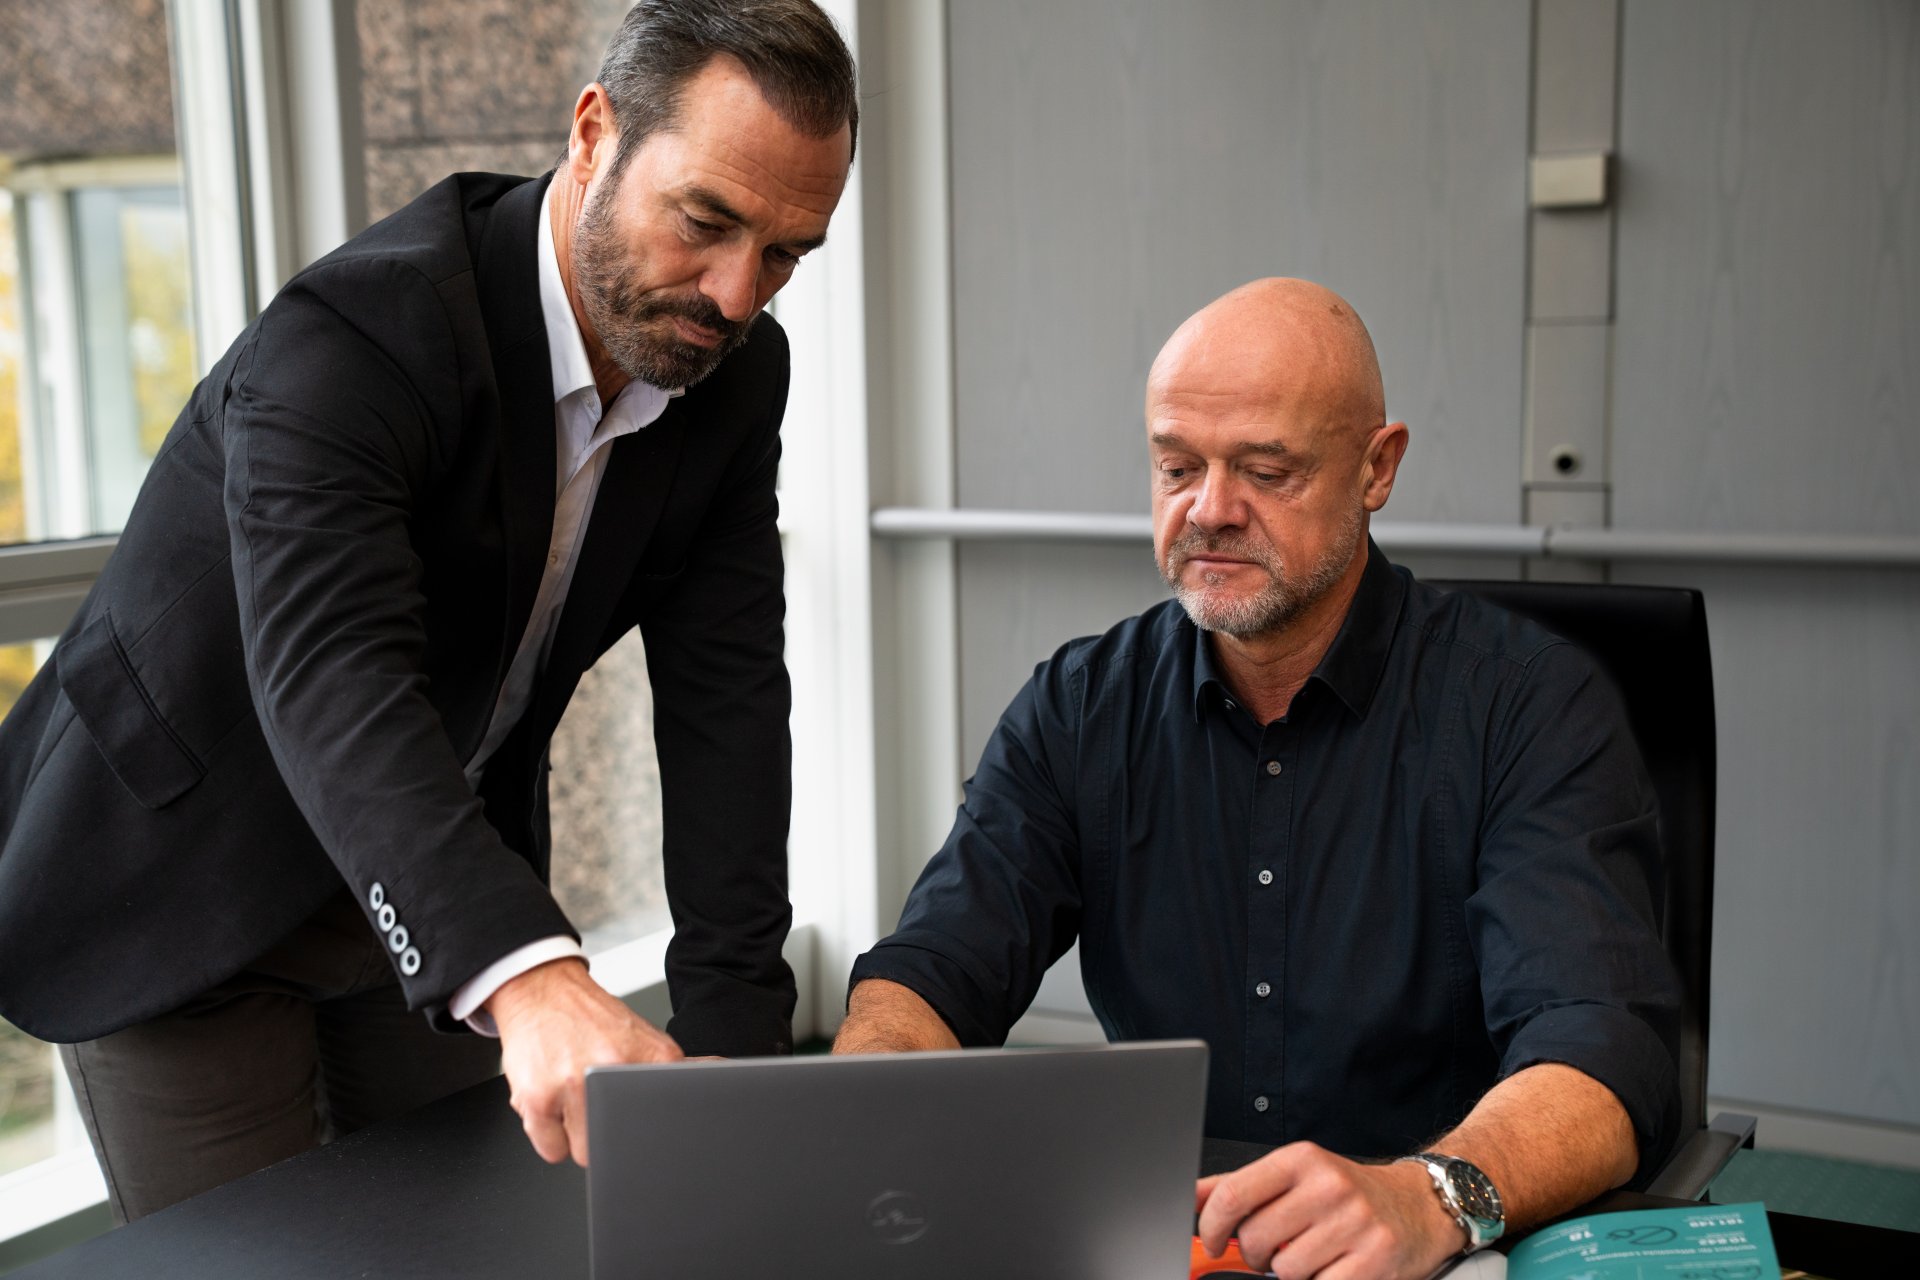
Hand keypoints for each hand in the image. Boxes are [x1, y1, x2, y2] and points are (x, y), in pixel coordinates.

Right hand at [484, 957, 683, 1165]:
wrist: (543, 991)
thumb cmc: (590, 1019)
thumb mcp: (642, 1036)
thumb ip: (671, 1069)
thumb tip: (716, 1076)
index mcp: (651, 1056)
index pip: (667, 1121)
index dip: (651, 1133)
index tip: (643, 1131)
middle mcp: (613, 1066)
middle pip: (620, 1145)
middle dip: (607, 1133)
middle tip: (596, 1101)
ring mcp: (574, 1085)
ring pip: (584, 1153)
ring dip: (576, 1136)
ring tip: (574, 1098)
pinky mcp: (537, 1098)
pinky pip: (551, 1151)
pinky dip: (548, 1135)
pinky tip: (552, 1100)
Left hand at [1194, 1142, 1464, 1278]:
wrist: (1419, 1204)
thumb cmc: (1349, 1193)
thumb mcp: (1294, 1176)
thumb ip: (1240, 1187)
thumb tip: (1190, 1200)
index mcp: (1300, 1160)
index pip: (1233, 1195)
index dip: (1211, 1228)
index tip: (1211, 1241)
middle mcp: (1328, 1186)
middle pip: (1255, 1239)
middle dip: (1255, 1254)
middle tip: (1272, 1250)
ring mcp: (1354, 1224)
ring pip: (1285, 1271)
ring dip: (1290, 1273)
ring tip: (1311, 1256)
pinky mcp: (1374, 1261)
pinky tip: (1330, 1270)